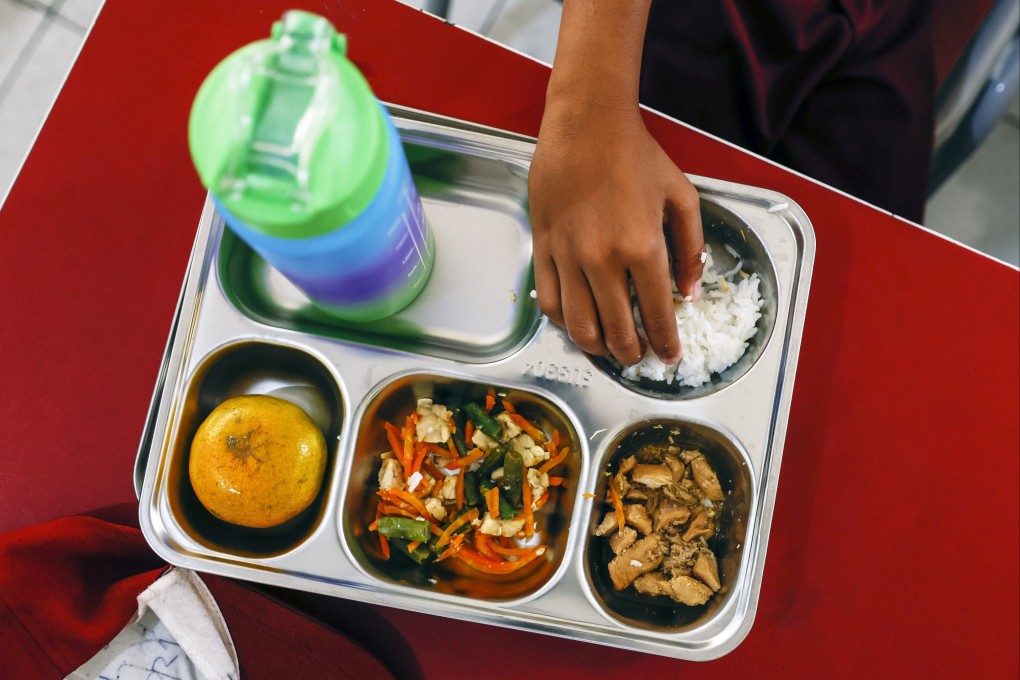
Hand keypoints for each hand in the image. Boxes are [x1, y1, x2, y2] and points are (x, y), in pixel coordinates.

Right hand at [528, 103, 704, 365]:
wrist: (586, 123)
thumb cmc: (636, 154)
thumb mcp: (681, 196)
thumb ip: (692, 248)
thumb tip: (692, 292)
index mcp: (643, 246)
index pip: (657, 314)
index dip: (665, 343)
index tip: (670, 356)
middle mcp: (603, 259)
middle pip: (616, 330)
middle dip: (632, 353)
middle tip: (639, 357)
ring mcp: (568, 256)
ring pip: (579, 325)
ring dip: (597, 348)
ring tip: (609, 349)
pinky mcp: (543, 248)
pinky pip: (549, 301)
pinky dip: (564, 322)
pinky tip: (578, 323)